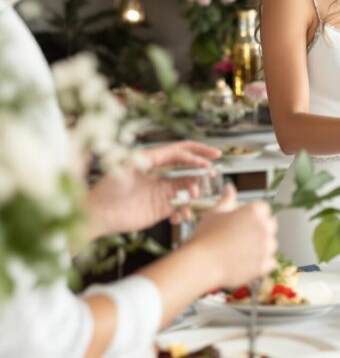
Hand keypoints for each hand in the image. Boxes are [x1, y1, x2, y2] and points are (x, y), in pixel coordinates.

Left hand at [85, 141, 219, 237]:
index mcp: (152, 161)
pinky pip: (181, 208)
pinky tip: (180, 215)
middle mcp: (159, 175)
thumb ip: (148, 158)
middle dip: (202, 169)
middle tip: (214, 173)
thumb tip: (171, 152)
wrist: (97, 216)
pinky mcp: (160, 209)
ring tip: (192, 197)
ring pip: (188, 189)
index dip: (197, 153)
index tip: (210, 159)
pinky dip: (185, 211)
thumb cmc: (106, 189)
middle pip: (188, 168)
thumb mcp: (125, 167)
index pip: (180, 152)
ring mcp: (161, 192)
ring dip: (194, 192)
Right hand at [188, 185, 277, 287]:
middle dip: (260, 230)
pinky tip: (246, 262)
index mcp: (254, 211)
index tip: (244, 223)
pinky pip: (270, 262)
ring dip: (261, 247)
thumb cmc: (205, 238)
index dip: (254, 216)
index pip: (264, 209)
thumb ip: (227, 199)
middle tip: (241, 238)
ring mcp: (266, 246)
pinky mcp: (265, 264)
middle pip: (270, 225)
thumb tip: (230, 188)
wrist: (200, 264)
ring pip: (271, 244)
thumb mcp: (215, 213)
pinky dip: (261, 263)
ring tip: (241, 251)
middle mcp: (264, 227)